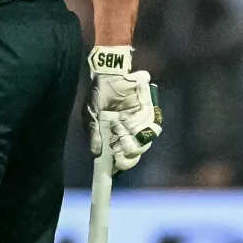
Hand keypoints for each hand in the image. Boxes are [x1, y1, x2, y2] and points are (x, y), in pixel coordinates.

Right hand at [87, 47, 161, 171]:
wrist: (109, 75)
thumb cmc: (97, 95)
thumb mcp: (90, 116)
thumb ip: (94, 135)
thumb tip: (95, 154)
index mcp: (113, 138)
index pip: (119, 158)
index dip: (118, 165)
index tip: (113, 167)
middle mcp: (127, 134)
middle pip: (133, 154)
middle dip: (127, 157)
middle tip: (117, 150)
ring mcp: (138, 124)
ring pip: (144, 144)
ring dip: (134, 144)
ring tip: (121, 133)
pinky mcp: (148, 114)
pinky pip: (153, 128)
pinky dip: (145, 131)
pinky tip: (129, 125)